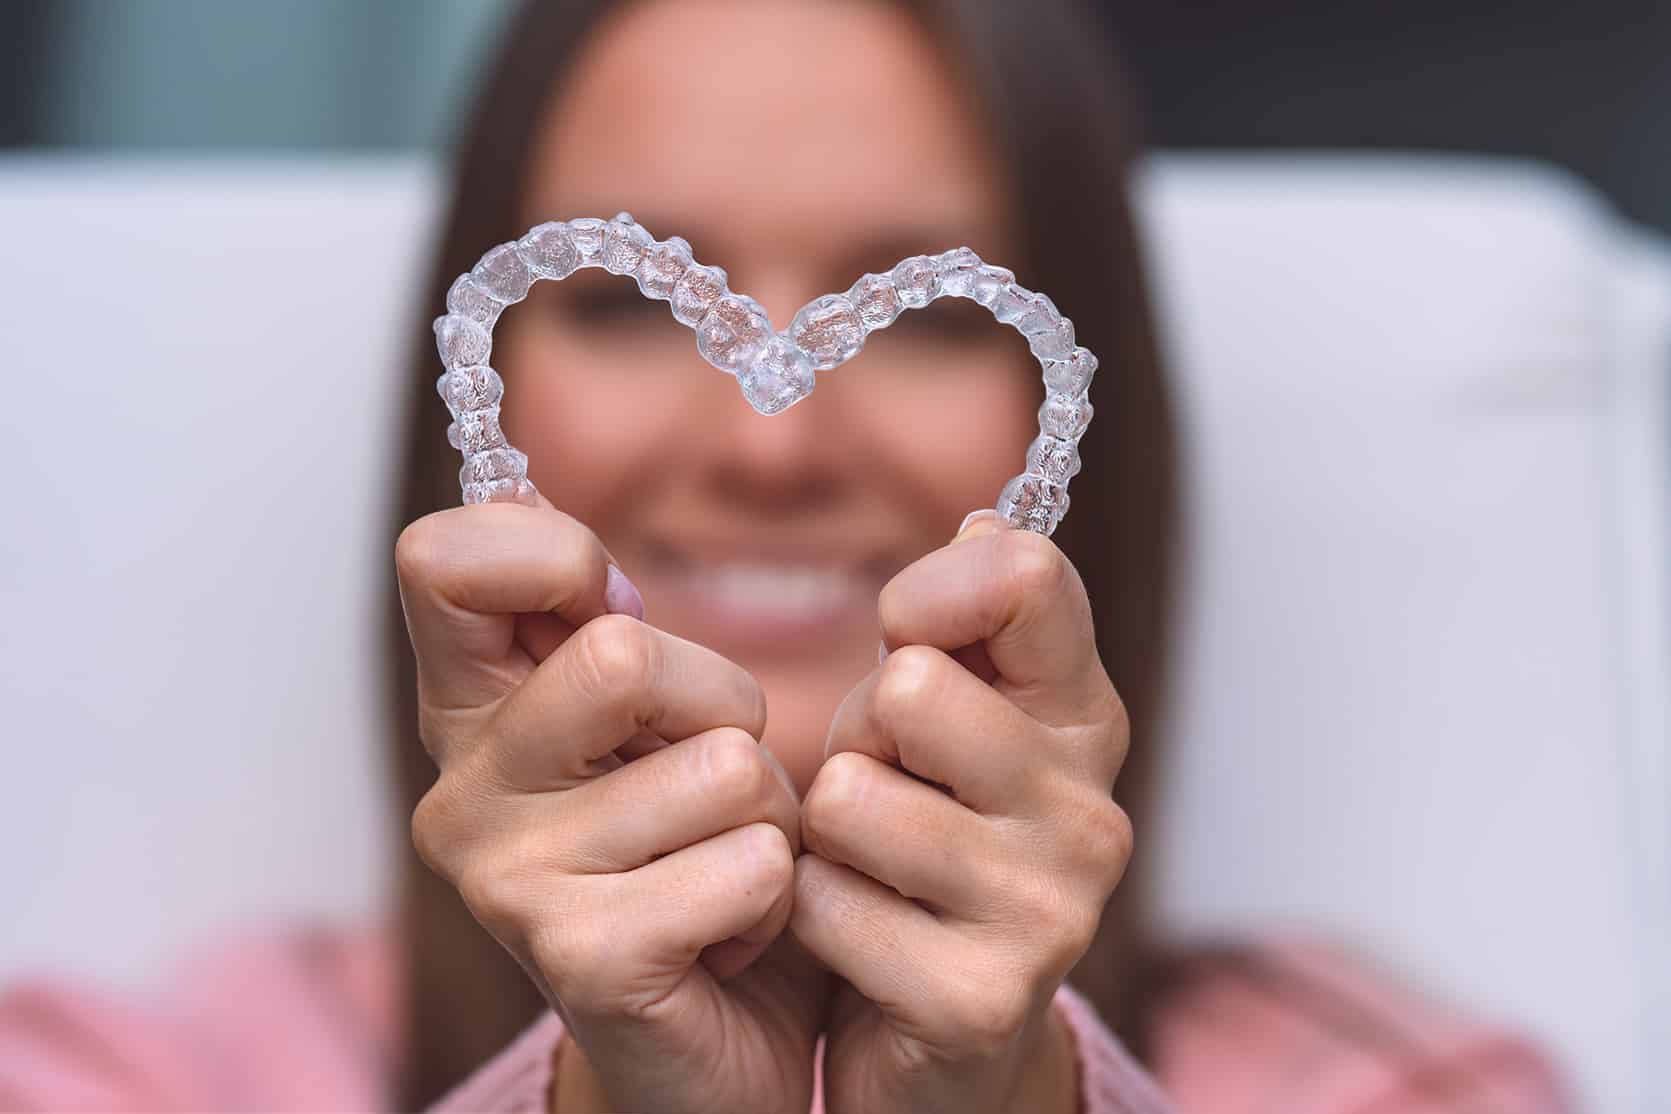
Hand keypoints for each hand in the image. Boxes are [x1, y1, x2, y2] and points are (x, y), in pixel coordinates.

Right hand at [395, 494, 825, 1113]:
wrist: (729, 1041)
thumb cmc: (702, 855)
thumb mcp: (657, 720)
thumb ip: (603, 624)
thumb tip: (548, 526)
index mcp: (473, 712)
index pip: (443, 559)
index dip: (551, 556)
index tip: (609, 610)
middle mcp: (463, 791)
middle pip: (623, 651)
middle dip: (723, 708)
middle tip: (713, 782)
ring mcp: (508, 881)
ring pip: (721, 764)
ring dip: (769, 815)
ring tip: (726, 866)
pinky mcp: (580, 958)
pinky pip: (748, 862)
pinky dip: (780, 894)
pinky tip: (733, 936)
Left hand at [790, 511, 1131, 1113]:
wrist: (929, 1034)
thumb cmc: (921, 845)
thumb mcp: (938, 722)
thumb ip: (962, 624)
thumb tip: (985, 516)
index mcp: (1082, 720)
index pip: (1026, 577)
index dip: (930, 591)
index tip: (902, 636)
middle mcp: (1090, 809)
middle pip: (911, 688)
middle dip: (858, 739)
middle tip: (880, 793)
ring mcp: (1049, 910)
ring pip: (848, 798)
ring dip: (822, 835)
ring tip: (865, 866)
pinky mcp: (982, 998)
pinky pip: (821, 903)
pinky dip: (805, 917)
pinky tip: (856, 941)